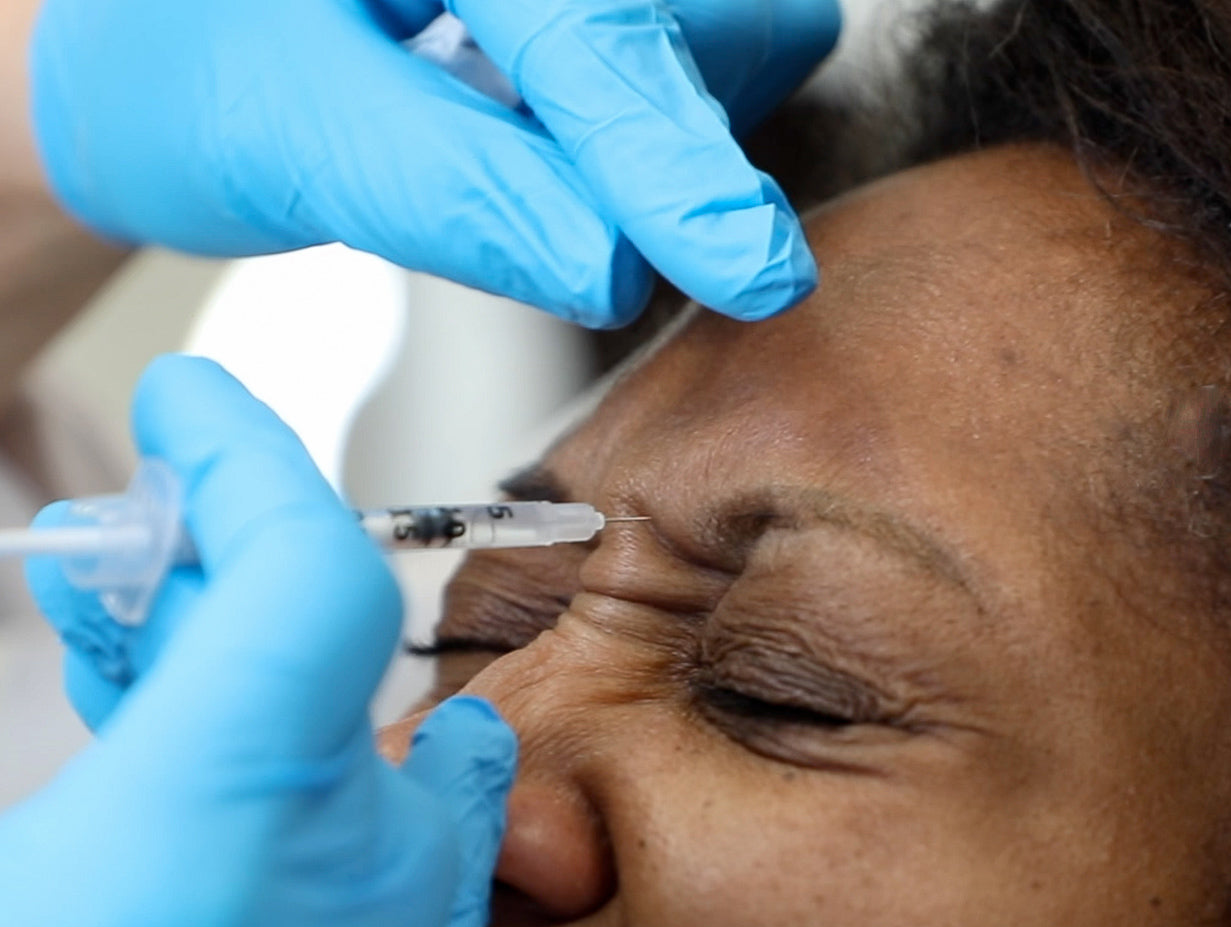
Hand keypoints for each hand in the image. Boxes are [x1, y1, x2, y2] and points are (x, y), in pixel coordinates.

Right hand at [0, 356, 514, 926]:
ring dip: (321, 726)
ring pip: (434, 805)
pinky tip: (287, 857)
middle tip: (130, 592)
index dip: (250, 468)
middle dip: (237, 614)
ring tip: (188, 715)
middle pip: (360, 691)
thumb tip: (137, 646)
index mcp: (191, 872)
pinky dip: (367, 856)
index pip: (310, 593)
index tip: (192, 413)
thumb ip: (76, 760)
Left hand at [30, 0, 840, 325]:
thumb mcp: (283, 134)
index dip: (671, 159)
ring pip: (718, 17)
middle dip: (685, 123)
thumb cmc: (180, 66)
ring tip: (558, 152)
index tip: (750, 273)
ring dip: (685, 116)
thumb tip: (616, 272)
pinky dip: (665, 105)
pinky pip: (697, 30)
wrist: (157, 32)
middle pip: (696, 5)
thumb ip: (457, 196)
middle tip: (643, 226)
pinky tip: (582, 133)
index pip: (591, 22)